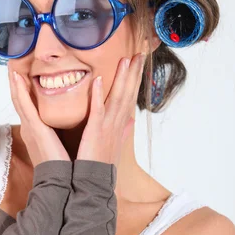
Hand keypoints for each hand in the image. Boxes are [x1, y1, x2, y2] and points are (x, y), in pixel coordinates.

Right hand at [8, 66, 70, 166]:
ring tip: (11, 66)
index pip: (30, 107)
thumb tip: (74, 125)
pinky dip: (18, 90)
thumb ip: (64, 134)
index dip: (25, 91)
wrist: (61, 181)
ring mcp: (30, 127)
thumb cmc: (64, 166)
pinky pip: (23, 105)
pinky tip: (15, 77)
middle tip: (13, 66)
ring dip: (15, 83)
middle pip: (21, 101)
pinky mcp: (33, 128)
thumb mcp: (62, 145)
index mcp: (38, 131)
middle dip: (17, 84)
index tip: (24, 76)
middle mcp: (30, 127)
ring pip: (19, 100)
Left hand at [76, 53, 145, 168]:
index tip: (139, 60)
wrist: (94, 183)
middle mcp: (117, 123)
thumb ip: (123, 130)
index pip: (130, 96)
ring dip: (123, 78)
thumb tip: (131, 120)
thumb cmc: (101, 163)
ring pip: (118, 98)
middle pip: (129, 93)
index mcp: (120, 124)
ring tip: (127, 59)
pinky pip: (98, 110)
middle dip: (135, 73)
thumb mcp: (115, 144)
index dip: (135, 78)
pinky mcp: (95, 131)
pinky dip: (99, 95)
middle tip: (140, 52)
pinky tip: (99, 80)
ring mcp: (108, 127)